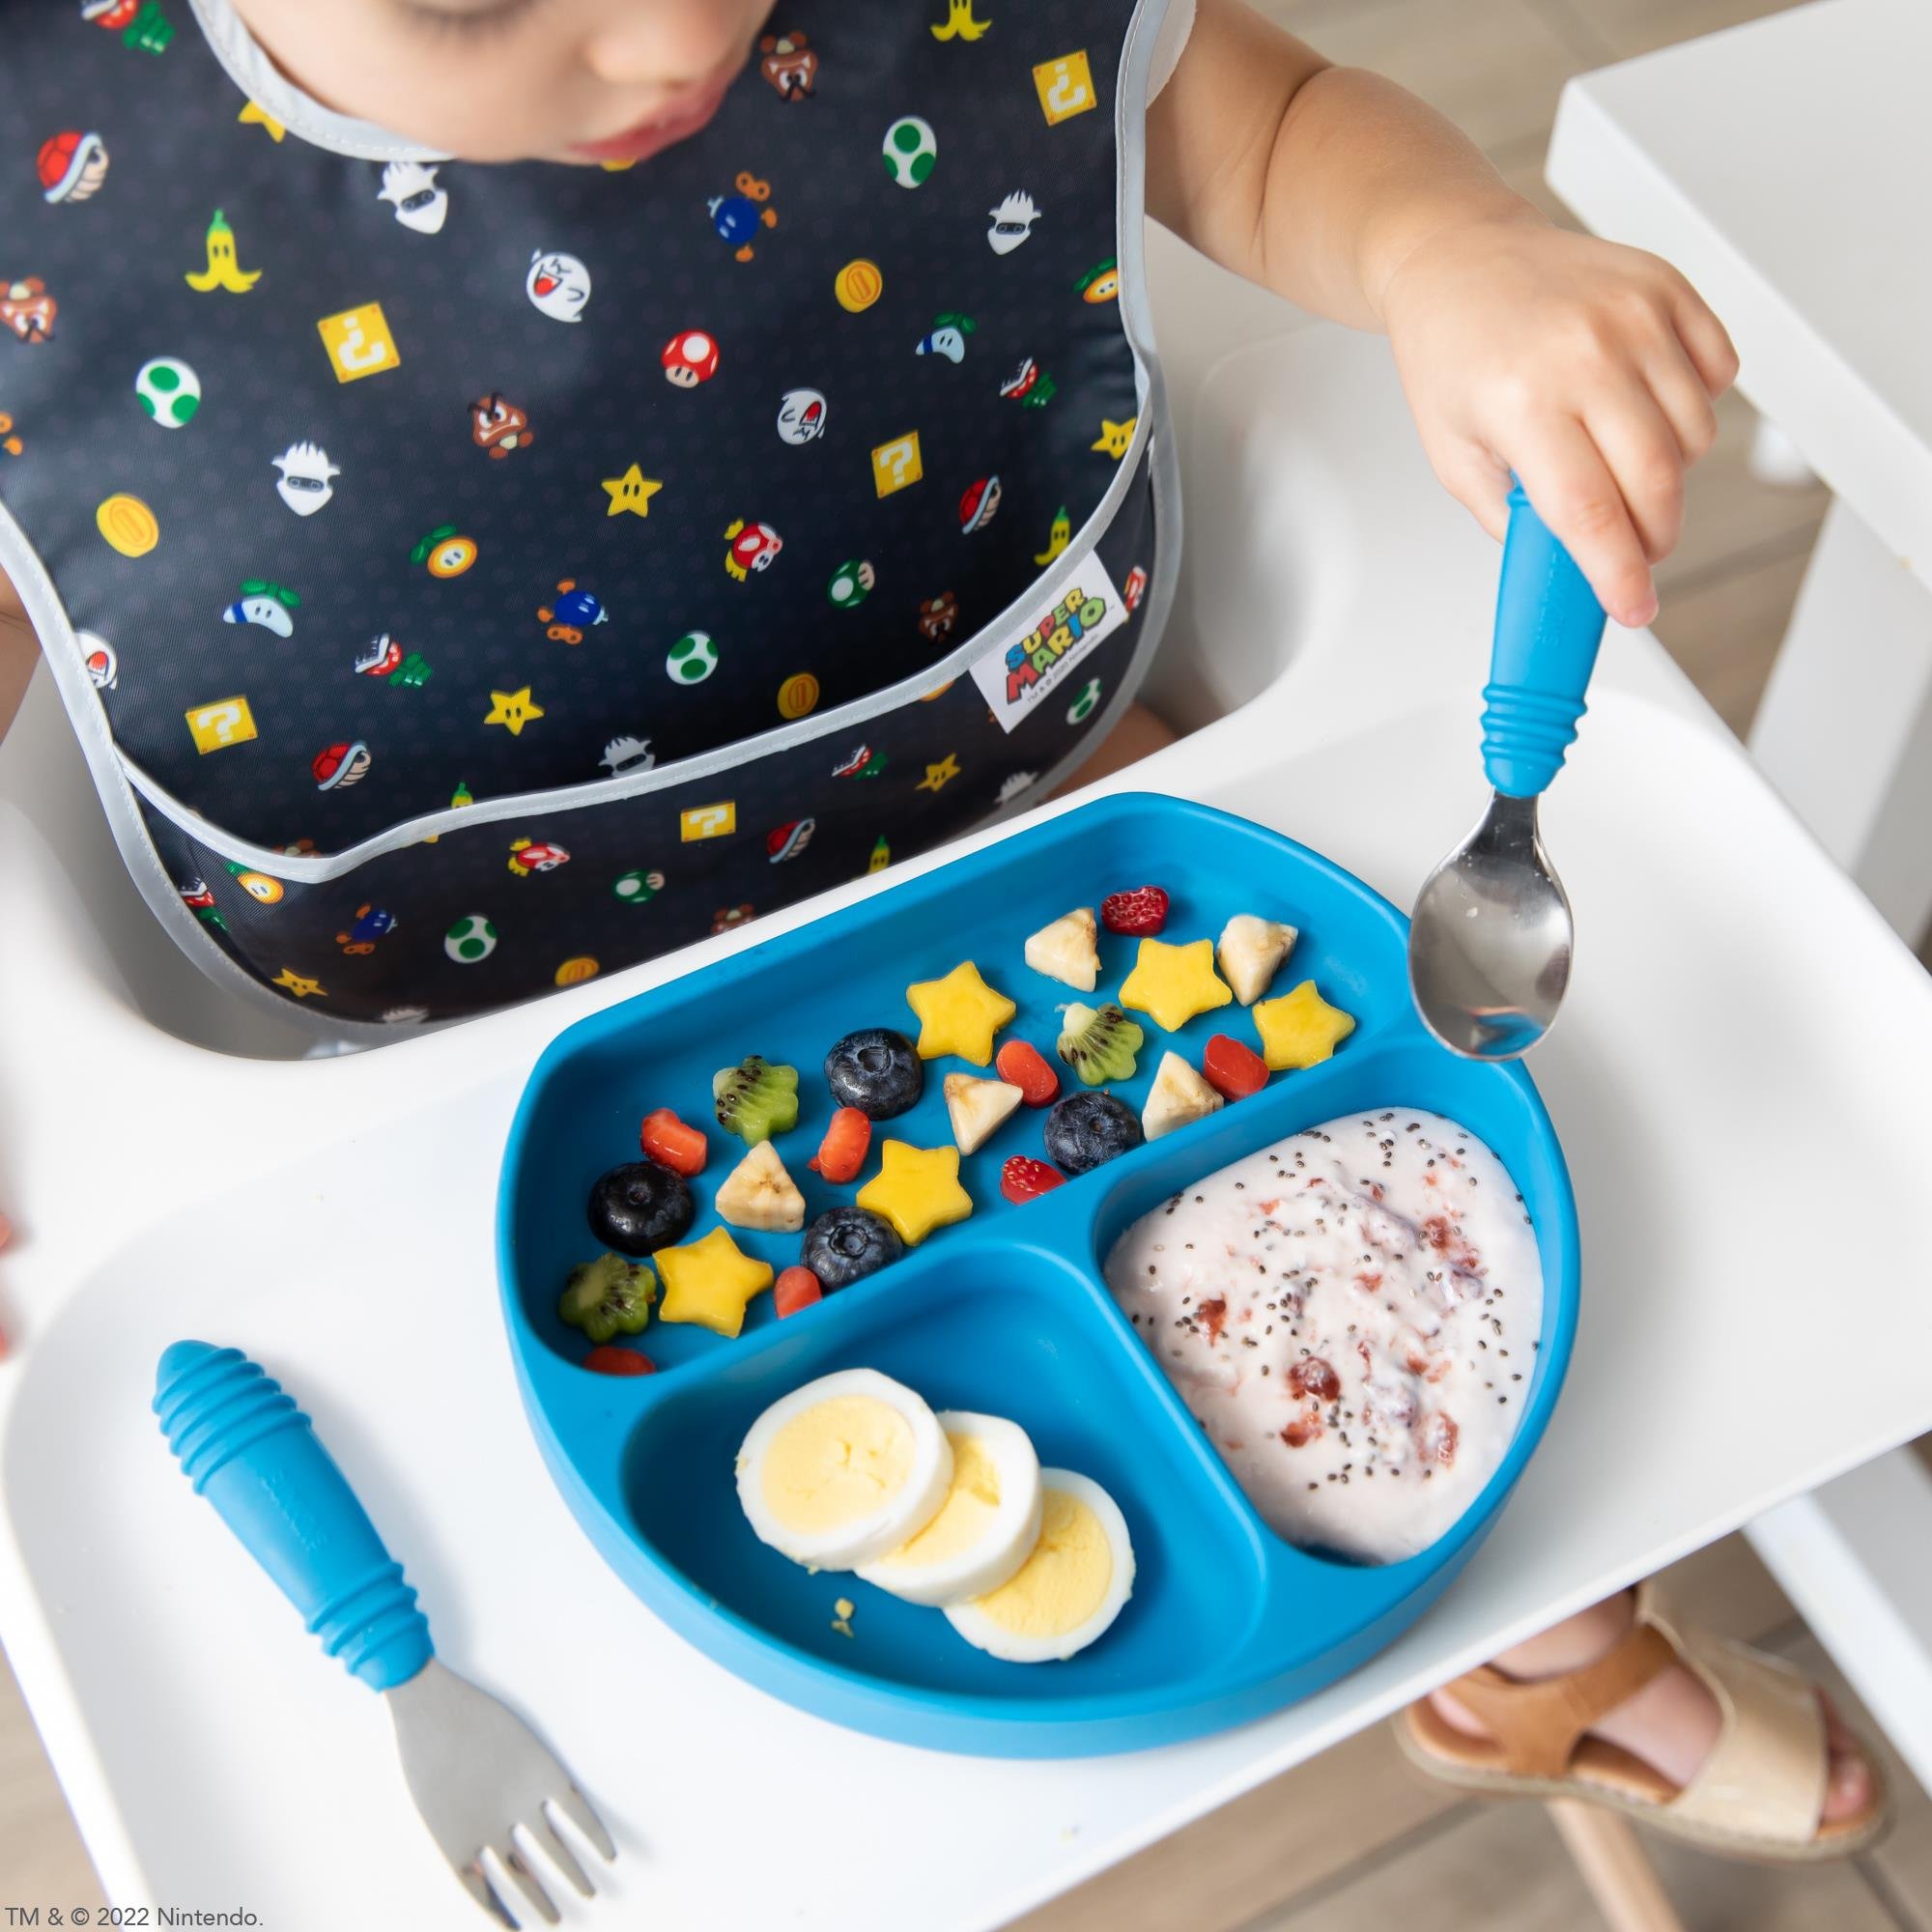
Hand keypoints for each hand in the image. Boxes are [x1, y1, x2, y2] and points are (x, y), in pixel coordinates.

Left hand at [1379, 212, 1738, 626]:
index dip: (1620, 575)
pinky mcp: (1667, 288)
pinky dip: (1693, 404)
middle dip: (1654, 536)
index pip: (1592, 514)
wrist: (1458, 259)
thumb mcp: (1452, 455)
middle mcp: (1587, 354)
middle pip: (1658, 482)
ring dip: (1669, 471)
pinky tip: (1642, 404)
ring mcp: (1635, 316)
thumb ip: (1514, 517)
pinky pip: (1717, 373)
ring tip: (1618, 459)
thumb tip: (1570, 564)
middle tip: (1635, 549)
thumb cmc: (1450, 353)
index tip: (1634, 608)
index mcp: (1524, 402)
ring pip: (1696, 435)